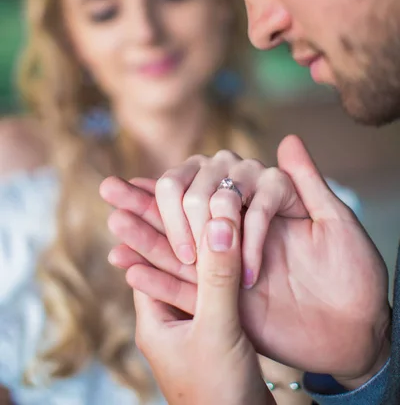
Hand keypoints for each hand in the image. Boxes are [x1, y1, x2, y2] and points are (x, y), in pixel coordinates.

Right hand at [102, 135, 390, 386]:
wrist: (358, 328)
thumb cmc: (353, 273)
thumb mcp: (334, 222)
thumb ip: (305, 182)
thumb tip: (286, 138)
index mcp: (257, 210)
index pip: (208, 191)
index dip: (178, 190)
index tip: (153, 186)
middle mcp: (237, 234)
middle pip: (183, 213)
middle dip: (147, 203)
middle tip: (112, 190)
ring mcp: (228, 267)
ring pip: (176, 246)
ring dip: (141, 229)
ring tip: (109, 215)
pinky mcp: (224, 300)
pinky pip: (182, 287)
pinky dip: (152, 274)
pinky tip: (122, 261)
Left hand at [131, 204, 271, 404]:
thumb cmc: (222, 393)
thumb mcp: (217, 331)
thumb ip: (216, 276)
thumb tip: (218, 220)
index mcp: (155, 318)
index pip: (143, 259)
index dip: (141, 223)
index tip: (129, 188)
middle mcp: (169, 318)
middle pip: (158, 258)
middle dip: (146, 220)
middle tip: (123, 188)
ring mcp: (194, 323)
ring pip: (187, 268)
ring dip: (182, 235)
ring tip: (174, 201)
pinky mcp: (219, 328)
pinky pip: (213, 284)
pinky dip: (215, 258)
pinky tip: (220, 238)